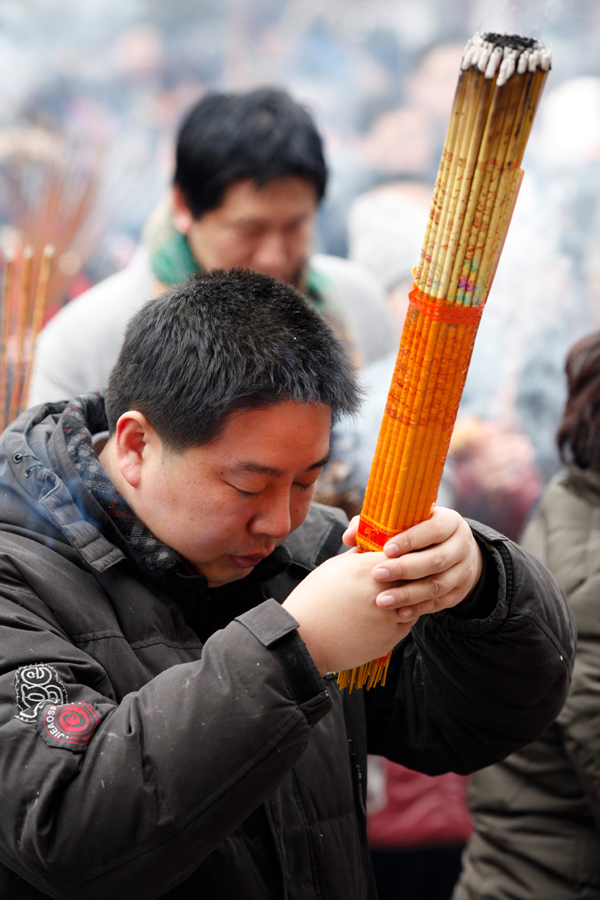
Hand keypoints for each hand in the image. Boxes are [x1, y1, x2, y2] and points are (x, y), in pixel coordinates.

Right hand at [283, 549, 413, 674]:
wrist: (304, 639)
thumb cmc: (314, 600)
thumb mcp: (333, 567)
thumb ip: (358, 555)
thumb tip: (370, 546)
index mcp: (368, 568)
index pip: (403, 552)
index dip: (402, 555)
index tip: (397, 558)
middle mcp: (384, 590)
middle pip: (413, 576)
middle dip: (408, 576)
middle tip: (399, 578)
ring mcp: (390, 615)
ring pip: (415, 600)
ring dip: (408, 598)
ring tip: (391, 599)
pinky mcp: (391, 637)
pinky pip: (408, 622)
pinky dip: (401, 618)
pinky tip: (384, 617)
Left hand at [343, 507, 482, 621]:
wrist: (455, 552)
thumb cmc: (420, 533)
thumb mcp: (408, 524)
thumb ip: (378, 526)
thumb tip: (349, 535)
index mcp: (450, 522)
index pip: (433, 529)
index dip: (410, 540)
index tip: (386, 549)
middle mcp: (461, 546)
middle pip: (436, 559)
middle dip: (404, 569)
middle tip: (377, 574)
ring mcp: (463, 571)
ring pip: (437, 585)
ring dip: (408, 594)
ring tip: (382, 600)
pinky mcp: (460, 592)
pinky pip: (439, 603)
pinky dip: (418, 608)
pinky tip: (399, 613)